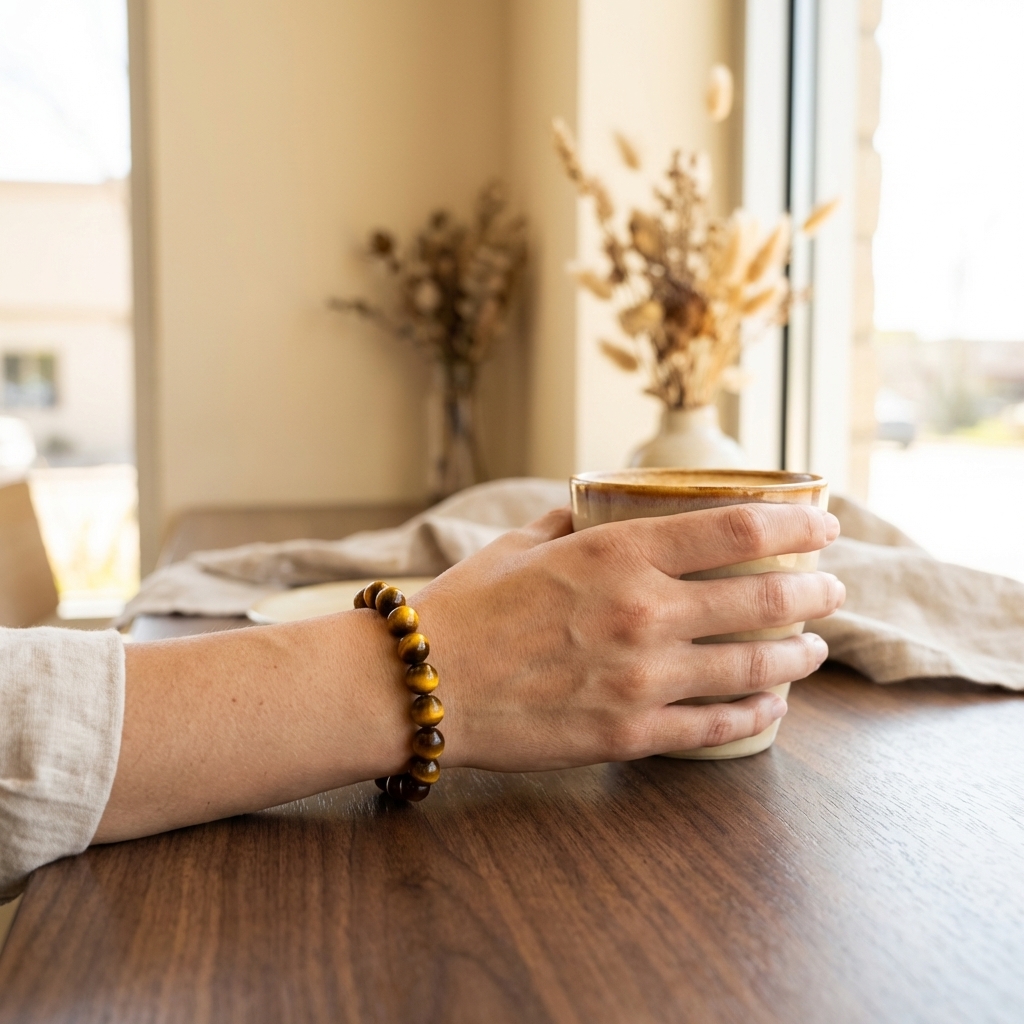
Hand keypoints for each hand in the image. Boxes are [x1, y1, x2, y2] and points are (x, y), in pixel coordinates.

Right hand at [418, 503, 843, 770]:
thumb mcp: (522, 544)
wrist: (423, 684)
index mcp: (617, 554)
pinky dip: (755, 713)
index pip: (736, 527)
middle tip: (832, 589)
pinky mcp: (630, 733)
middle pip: (762, 597)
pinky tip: (772, 704)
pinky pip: (715, 725)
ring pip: (753, 666)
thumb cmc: (468, 607)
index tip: (824, 523)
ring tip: (813, 648)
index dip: (795, 521)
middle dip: (813, 591)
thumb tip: (604, 503)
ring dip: (797, 654)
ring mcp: (642, 678)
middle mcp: (643, 612)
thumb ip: (575, 521)